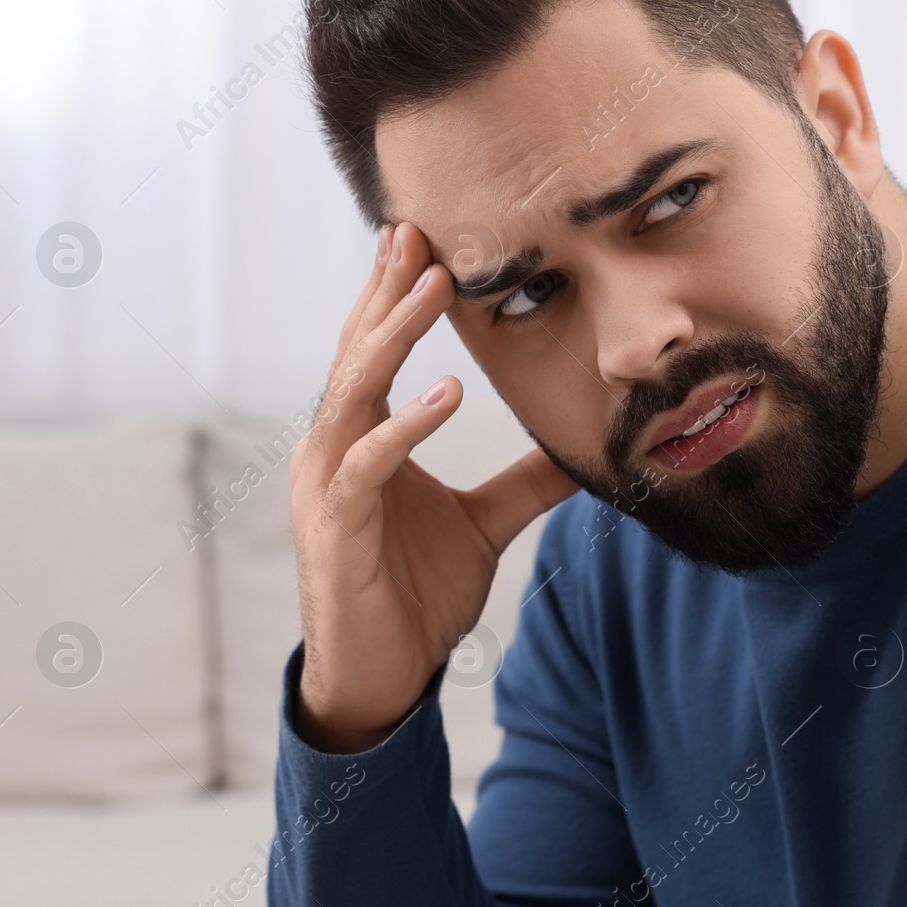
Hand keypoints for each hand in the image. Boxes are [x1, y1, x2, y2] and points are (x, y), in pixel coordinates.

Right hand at [288, 223, 576, 753]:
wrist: (384, 677)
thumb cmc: (416, 597)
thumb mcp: (484, 525)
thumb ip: (523, 482)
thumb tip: (579, 449)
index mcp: (362, 441)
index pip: (377, 353)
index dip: (398, 297)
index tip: (427, 239)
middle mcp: (334, 450)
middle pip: (358, 353)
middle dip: (388, 291)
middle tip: (416, 229)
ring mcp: (327, 485)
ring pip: (354, 393)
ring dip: (393, 336)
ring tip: (435, 285)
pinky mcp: (335, 526)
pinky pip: (367, 463)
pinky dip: (405, 425)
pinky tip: (445, 392)